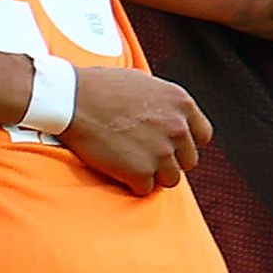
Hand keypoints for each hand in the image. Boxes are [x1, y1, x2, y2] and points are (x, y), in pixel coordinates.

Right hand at [58, 66, 212, 193]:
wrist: (70, 99)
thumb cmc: (99, 87)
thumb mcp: (144, 83)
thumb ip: (163, 104)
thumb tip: (167, 116)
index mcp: (181, 103)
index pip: (202, 136)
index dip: (184, 144)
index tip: (168, 146)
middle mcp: (178, 127)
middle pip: (188, 161)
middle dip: (168, 161)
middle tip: (143, 155)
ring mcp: (161, 151)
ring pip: (170, 179)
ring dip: (152, 175)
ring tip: (129, 163)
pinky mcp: (141, 171)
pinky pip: (145, 189)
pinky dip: (131, 184)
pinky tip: (117, 170)